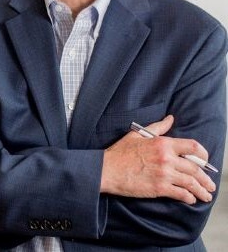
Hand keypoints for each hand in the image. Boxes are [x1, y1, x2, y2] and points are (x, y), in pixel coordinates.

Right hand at [101, 115, 215, 204]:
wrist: (106, 169)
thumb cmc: (119, 152)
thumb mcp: (138, 134)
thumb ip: (158, 127)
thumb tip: (170, 118)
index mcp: (163, 143)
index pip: (193, 147)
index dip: (203, 155)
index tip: (205, 162)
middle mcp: (166, 158)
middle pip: (195, 169)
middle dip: (206, 179)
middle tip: (209, 185)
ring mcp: (164, 174)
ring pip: (191, 183)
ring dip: (201, 190)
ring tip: (205, 195)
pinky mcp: (159, 188)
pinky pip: (181, 194)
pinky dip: (189, 197)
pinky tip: (190, 199)